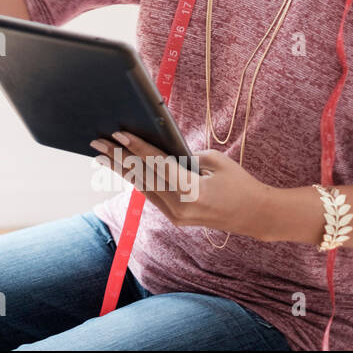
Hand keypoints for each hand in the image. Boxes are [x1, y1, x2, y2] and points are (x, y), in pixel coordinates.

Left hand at [89, 131, 276, 239]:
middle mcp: (180, 208)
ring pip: (143, 188)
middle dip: (118, 158)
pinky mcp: (176, 218)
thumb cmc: (240, 183)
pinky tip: (121, 169)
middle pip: (143, 177)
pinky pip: (152, 196)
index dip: (137, 148)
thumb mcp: (216, 162)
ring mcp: (177, 217)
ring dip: (121, 170)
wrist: (256, 215)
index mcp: (193, 192)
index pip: (158, 165)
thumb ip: (185, 156)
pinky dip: (137, 181)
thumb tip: (159, 150)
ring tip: (101, 155)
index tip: (118, 134)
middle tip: (97, 142)